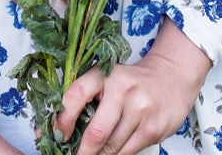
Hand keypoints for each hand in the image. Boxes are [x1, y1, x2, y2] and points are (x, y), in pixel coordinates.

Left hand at [55, 19, 211, 154]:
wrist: (172, 76)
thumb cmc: (132, 81)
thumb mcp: (107, 80)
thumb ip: (82, 100)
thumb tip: (49, 132)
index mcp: (106, 75)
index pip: (76, 95)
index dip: (62, 120)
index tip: (57, 136)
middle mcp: (123, 90)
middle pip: (96, 133)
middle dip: (81, 153)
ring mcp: (140, 110)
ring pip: (111, 148)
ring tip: (93, 153)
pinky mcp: (152, 128)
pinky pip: (127, 153)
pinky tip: (112, 151)